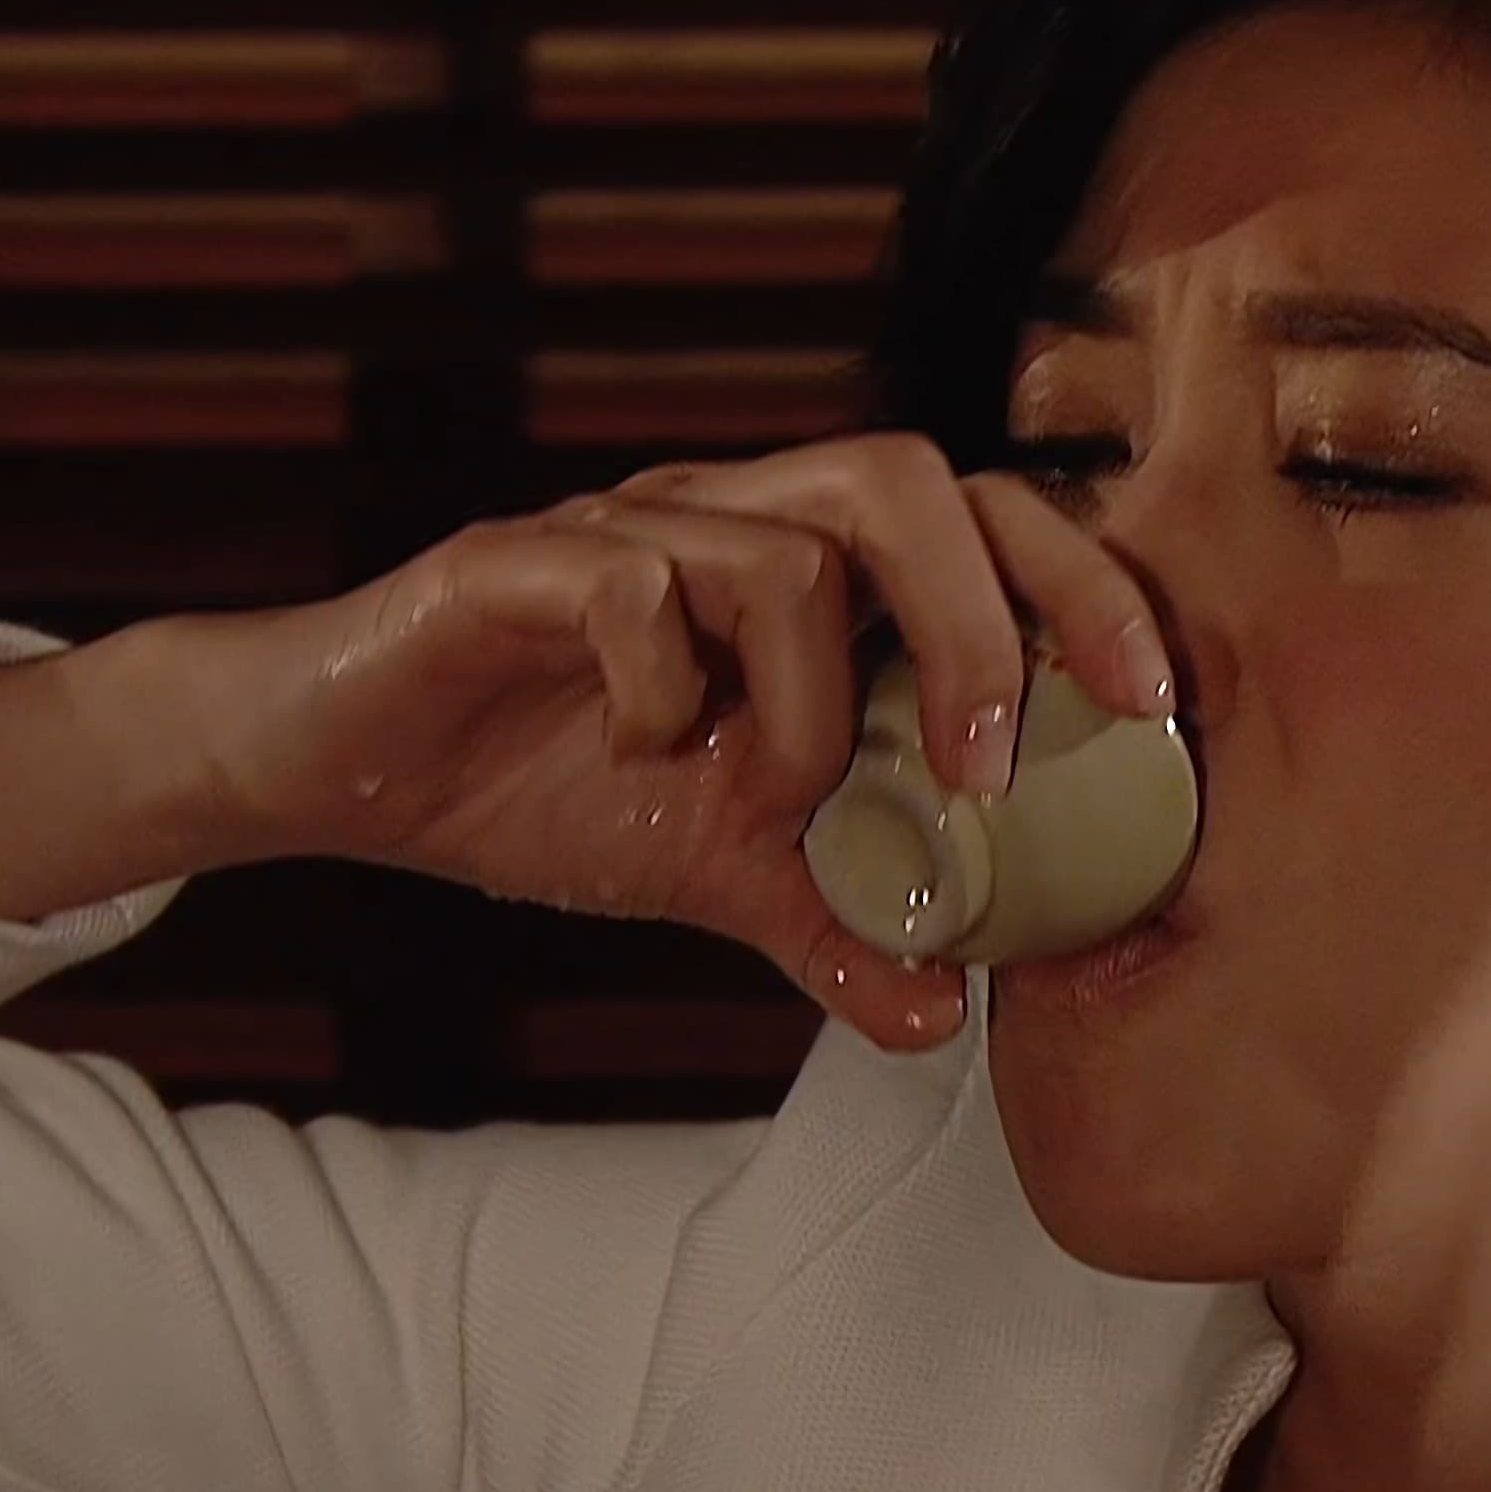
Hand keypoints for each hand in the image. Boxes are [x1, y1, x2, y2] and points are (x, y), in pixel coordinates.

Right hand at [198, 434, 1177, 1050]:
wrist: (339, 767)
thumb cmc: (542, 780)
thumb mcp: (716, 871)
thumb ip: (835, 925)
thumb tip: (944, 1016)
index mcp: (802, 567)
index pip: (982, 516)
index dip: (1082, 587)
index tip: (1151, 705)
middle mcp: (728, 516)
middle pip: (905, 475)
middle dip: (979, 621)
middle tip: (982, 762)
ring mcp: (622, 527)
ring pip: (781, 550)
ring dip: (804, 703)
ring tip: (762, 794)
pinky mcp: (512, 562)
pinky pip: (627, 582)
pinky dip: (659, 684)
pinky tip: (635, 751)